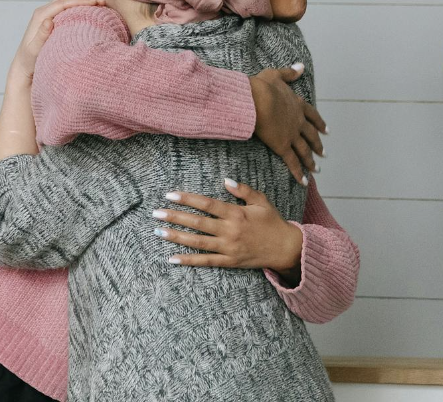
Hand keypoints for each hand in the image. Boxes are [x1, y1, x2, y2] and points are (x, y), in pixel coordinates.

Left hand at [10, 0, 104, 81]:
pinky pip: (66, 9)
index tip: (96, 3)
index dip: (80, 1)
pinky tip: (90, 12)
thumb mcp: (34, 51)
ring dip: (82, 1)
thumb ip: (41, 36)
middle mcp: (43, 13)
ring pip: (67, 2)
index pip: (63, 3)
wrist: (24, 66)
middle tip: (102, 2)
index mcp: (40, 16)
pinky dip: (79, 7)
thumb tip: (49, 21)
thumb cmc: (29, 61)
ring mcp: (47, 16)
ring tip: (99, 5)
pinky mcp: (51, 21)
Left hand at [153, 179, 302, 278]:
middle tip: (156, 213)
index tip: (170, 195)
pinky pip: (206, 261)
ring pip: (198, 242)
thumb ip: (243, 190)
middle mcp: (230, 231)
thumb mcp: (261, 201)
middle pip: (197, 223)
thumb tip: (225, 180)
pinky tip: (172, 258)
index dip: (187, 199)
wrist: (286, 248)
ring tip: (158, 232)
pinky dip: (188, 260)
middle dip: (175, 217)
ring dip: (176, 237)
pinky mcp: (229, 261)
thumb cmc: (272, 222)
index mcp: (236, 213)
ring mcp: (228, 248)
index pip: (206, 204)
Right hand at [249, 64, 326, 183]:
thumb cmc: (262, 86)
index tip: (326, 130)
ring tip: (317, 169)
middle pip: (311, 135)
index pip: (312, 115)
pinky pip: (292, 162)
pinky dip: (299, 172)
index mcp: (296, 105)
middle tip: (324, 153)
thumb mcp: (276, 75)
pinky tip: (305, 181)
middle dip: (317, 144)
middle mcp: (298, 121)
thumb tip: (301, 66)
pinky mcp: (282, 146)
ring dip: (311, 161)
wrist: (257, 99)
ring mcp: (291, 135)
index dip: (319, 123)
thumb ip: (289, 73)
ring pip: (304, 150)